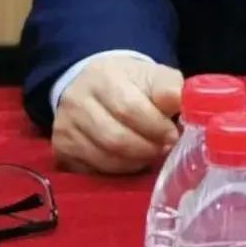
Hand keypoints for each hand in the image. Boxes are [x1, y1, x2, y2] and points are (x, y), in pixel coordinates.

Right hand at [52, 56, 182, 174]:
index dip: (155, 126)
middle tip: (165, 148)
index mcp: (103, 76)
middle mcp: (77, 101)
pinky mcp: (62, 149)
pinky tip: (132, 160)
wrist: (96, 85)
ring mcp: (66, 127)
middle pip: (115, 138)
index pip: (129, 108)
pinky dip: (119, 170)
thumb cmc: (131, 83)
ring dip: (135, 161)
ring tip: (151, 154)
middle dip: (147, 148)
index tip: (173, 134)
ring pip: (105, 158)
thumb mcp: (153, 76)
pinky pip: (94, 170)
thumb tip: (183, 103)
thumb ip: (170, 88)